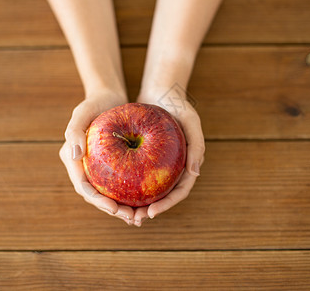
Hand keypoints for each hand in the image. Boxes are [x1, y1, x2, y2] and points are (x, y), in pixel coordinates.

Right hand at [59, 90, 135, 224]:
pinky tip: (145, 202)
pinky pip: (120, 184)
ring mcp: (98, 169)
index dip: (98, 201)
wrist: (108, 97)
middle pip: (97, 196)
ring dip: (123, 208)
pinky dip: (130, 194)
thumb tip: (74, 155)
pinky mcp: (111, 166)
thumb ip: (74, 132)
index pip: (83, 187)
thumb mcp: (82, 112)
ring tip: (139, 218)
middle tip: (132, 218)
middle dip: (113, 210)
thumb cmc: (94, 102)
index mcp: (73, 160)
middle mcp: (84, 168)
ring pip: (109, 194)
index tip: (114, 208)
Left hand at [133, 92, 204, 226]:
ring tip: (121, 212)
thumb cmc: (179, 104)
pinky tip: (112, 190)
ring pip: (148, 189)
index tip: (150, 213)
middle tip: (132, 219)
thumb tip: (196, 173)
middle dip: (149, 210)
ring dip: (136, 202)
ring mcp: (159, 163)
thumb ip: (197, 145)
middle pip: (162, 196)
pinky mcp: (144, 156)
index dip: (166, 205)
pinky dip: (127, 184)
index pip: (179, 192)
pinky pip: (135, 173)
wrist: (161, 90)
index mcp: (187, 165)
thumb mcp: (191, 120)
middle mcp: (173, 167)